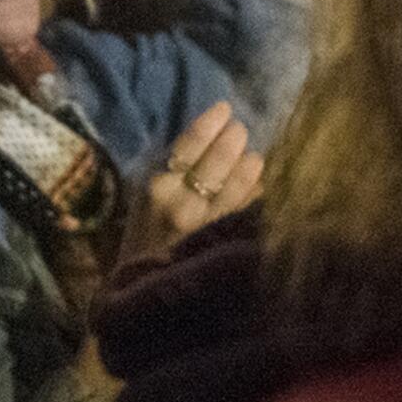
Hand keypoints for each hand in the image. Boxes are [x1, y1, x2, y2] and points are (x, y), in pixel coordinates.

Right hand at [116, 100, 263, 269]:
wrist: (141, 293)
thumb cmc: (144, 240)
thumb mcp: (146, 201)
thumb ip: (172, 174)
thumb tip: (211, 140)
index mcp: (157, 189)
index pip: (188, 146)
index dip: (210, 123)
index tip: (224, 108)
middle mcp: (180, 205)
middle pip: (216, 161)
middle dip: (233, 139)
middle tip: (240, 131)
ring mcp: (203, 227)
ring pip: (236, 185)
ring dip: (249, 165)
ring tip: (254, 156)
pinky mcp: (220, 244)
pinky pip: (245, 210)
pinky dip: (255, 194)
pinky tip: (260, 185)